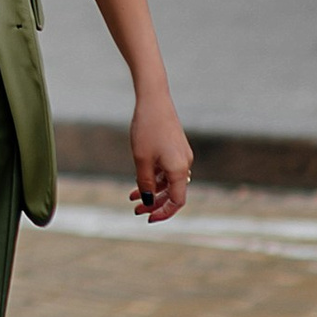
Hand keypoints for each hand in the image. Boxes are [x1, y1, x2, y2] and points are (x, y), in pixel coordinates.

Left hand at [130, 90, 192, 222]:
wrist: (153, 99)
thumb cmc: (146, 128)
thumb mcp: (141, 159)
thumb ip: (145, 183)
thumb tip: (149, 201)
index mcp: (178, 169)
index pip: (177, 202)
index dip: (164, 213)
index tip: (148, 218)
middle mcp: (184, 164)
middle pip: (173, 193)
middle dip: (154, 203)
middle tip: (135, 209)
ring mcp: (181, 155)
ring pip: (168, 182)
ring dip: (153, 191)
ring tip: (132, 196)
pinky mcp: (176, 148)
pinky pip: (167, 169)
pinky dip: (155, 177)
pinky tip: (139, 179)